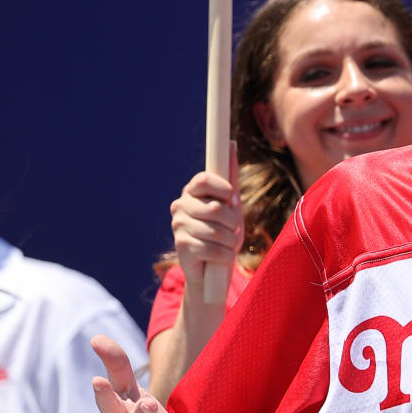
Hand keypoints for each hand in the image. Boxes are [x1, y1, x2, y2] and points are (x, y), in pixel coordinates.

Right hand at [171, 152, 241, 294]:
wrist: (212, 268)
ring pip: (217, 230)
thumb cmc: (224, 232)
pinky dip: (225, 255)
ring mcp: (178, 226)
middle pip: (215, 208)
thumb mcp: (231, 204)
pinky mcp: (181, 246)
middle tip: (233, 230)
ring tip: (229, 244)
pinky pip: (212, 248)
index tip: (232, 199)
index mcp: (192, 191)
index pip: (203, 179)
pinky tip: (222, 256)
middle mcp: (180, 205)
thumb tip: (232, 144)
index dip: (222, 189)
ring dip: (231, 241)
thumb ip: (230, 178)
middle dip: (233, 222)